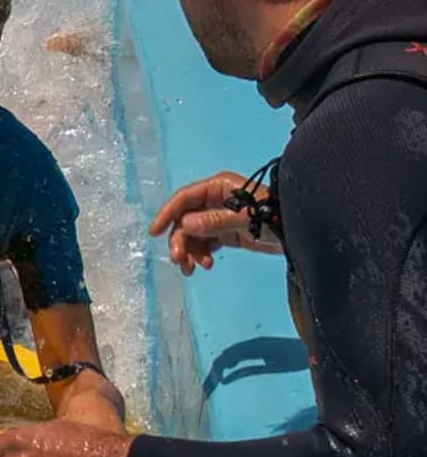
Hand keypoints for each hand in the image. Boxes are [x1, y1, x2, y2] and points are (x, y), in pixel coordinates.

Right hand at [148, 171, 281, 275]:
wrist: (301, 232)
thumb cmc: (276, 216)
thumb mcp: (247, 218)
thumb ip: (216, 221)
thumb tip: (185, 225)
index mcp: (218, 188)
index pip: (184, 198)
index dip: (167, 214)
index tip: (154, 233)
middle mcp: (215, 201)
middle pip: (185, 220)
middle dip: (180, 241)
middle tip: (180, 261)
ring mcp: (220, 218)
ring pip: (193, 234)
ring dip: (189, 252)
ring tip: (193, 269)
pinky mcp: (227, 234)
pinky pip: (205, 244)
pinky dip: (201, 255)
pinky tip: (206, 265)